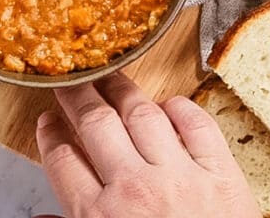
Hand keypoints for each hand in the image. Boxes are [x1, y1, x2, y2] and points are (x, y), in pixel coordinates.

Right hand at [36, 72, 260, 217]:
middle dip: (78, 97)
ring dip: (123, 91)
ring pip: (142, 115)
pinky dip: (181, 108)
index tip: (48, 120)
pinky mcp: (222, 175)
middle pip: (96, 124)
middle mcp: (134, 189)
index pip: (63, 159)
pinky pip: (198, 125)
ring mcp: (180, 177)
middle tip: (72, 82)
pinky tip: (168, 103)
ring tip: (112, 79)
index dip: (51, 134)